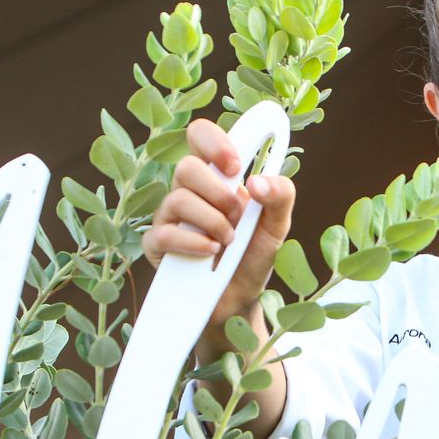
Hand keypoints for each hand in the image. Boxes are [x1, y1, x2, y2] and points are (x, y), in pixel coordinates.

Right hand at [142, 118, 296, 350]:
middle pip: (186, 166)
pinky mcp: (157, 247)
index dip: (214, 141)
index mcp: (217, 178)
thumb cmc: (253, 258)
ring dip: (211, 222)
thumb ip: (280, 196)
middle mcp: (190, 192)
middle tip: (237, 217)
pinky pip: (163, 233)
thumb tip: (257, 181)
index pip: (200, 136)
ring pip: (177, 199)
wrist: (239, 301)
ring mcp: (170, 218)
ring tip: (227, 242)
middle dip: (218, 193)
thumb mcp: (277, 226)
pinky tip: (209, 253)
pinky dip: (191, 242)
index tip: (235, 166)